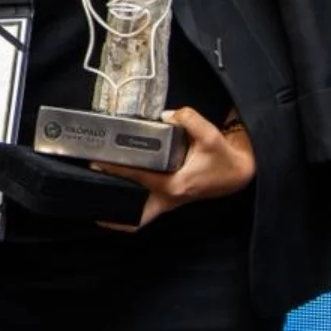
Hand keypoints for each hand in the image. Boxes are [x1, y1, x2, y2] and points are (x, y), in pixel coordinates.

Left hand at [90, 106, 253, 230]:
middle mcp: (170, 197)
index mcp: (174, 185)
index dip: (115, 169)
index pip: (138, 176)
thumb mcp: (210, 136)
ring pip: (142, 214)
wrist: (239, 172)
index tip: (95, 163)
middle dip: (114, 215)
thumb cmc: (224, 158)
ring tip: (99, 198)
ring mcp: (171, 201)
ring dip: (122, 210)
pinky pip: (149, 207)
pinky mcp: (173, 198)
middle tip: (92, 202)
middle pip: (137, 216)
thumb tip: (167, 115)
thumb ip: (189, 119)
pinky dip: (134, 204)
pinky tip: (122, 190)